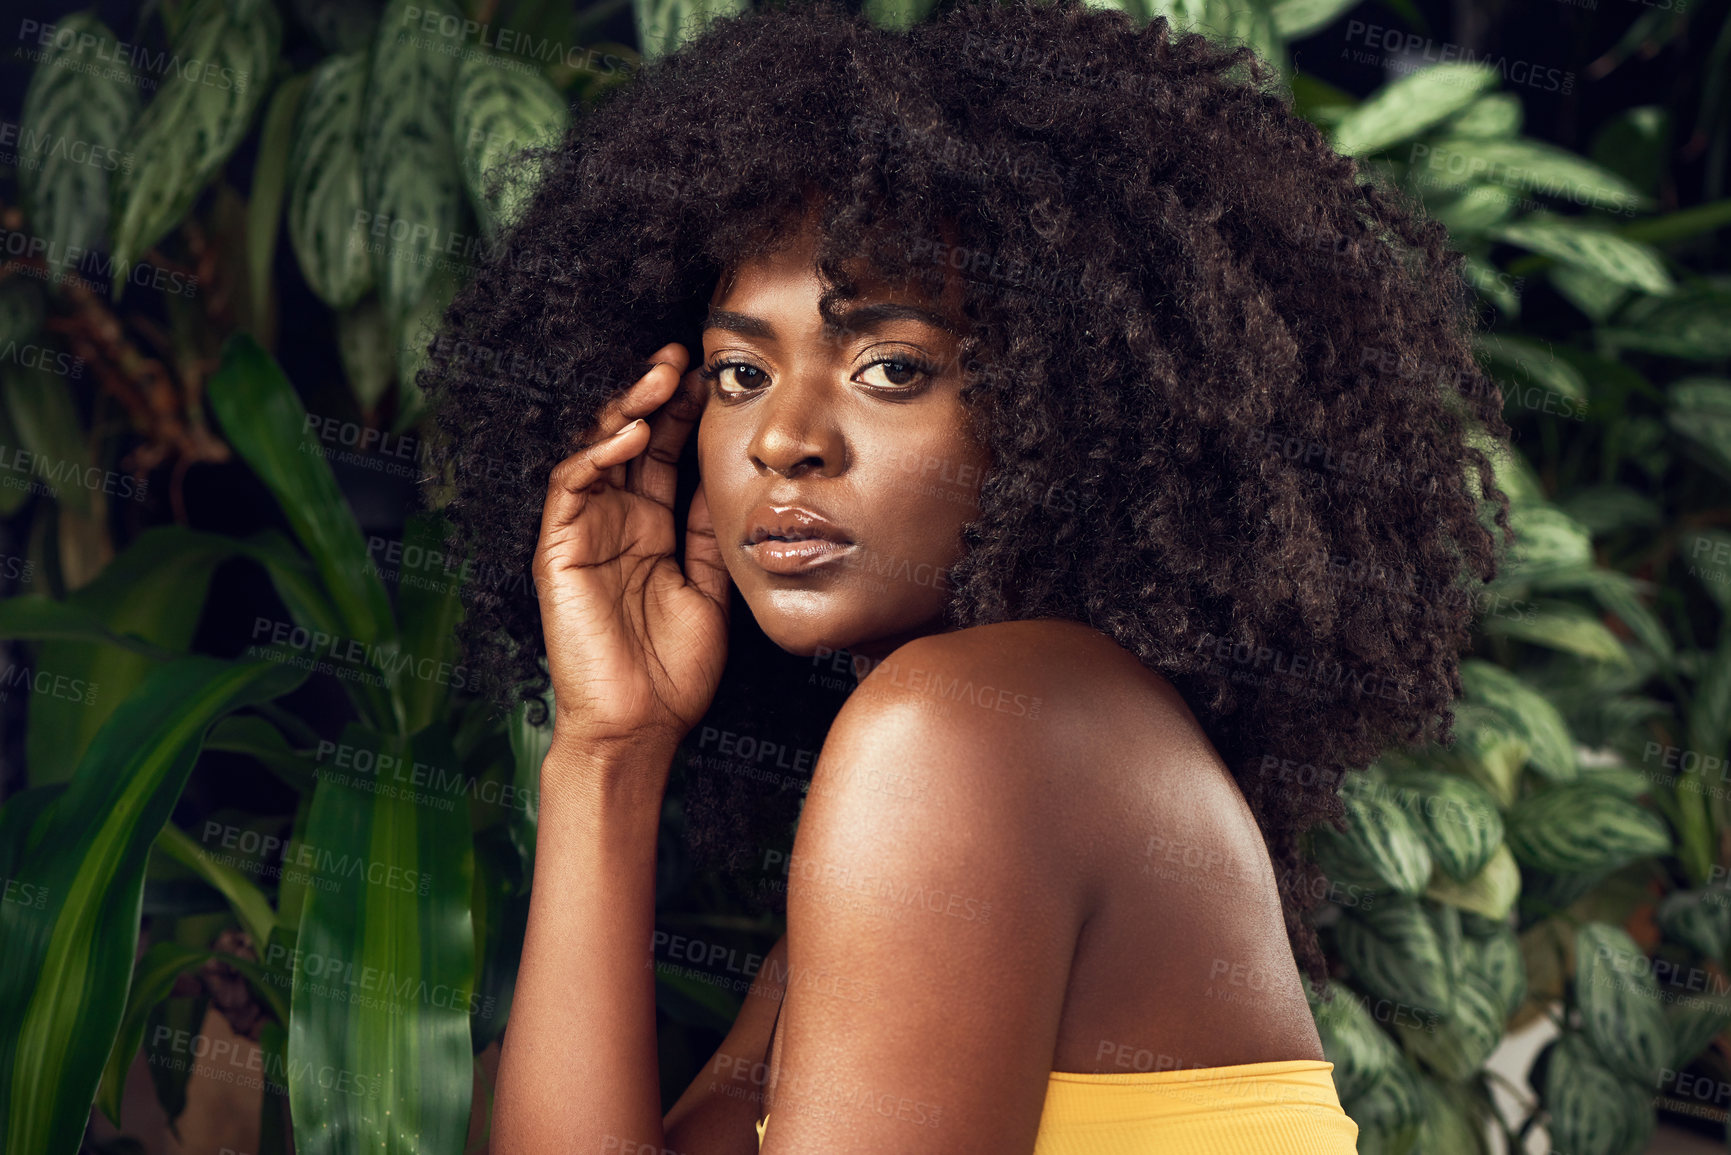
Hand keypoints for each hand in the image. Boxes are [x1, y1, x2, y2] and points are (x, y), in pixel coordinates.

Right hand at [532, 342, 728, 780]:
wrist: (640, 728)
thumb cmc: (674, 671)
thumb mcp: (709, 588)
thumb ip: (709, 532)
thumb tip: (727, 476)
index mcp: (650, 529)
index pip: (662, 454)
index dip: (681, 413)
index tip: (713, 377)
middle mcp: (613, 523)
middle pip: (629, 440)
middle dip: (653, 394)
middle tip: (682, 356)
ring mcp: (582, 534)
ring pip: (595, 452)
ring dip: (623, 410)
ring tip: (658, 378)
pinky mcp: (556, 552)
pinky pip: (570, 488)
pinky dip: (595, 456)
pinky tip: (627, 434)